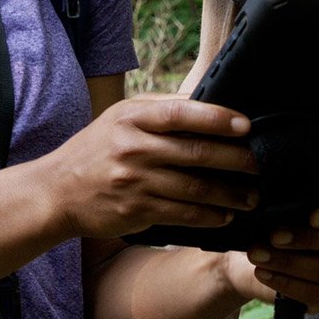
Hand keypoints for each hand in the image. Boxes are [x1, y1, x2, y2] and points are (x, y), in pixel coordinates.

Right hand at [39, 97, 261, 238]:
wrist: (57, 191)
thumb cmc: (98, 148)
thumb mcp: (122, 117)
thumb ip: (162, 109)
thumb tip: (211, 103)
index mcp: (133, 117)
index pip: (180, 113)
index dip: (216, 118)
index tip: (246, 125)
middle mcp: (133, 147)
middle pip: (195, 152)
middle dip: (236, 160)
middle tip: (261, 165)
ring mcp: (134, 181)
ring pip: (194, 189)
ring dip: (229, 194)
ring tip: (252, 197)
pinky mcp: (136, 210)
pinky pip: (182, 214)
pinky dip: (208, 216)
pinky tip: (225, 216)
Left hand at [226, 187, 318, 311]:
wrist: (267, 256)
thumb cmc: (283, 224)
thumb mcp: (289, 209)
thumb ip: (293, 203)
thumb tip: (275, 202)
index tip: (311, 217)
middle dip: (307, 239)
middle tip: (274, 236)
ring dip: (290, 263)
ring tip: (259, 255)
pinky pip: (316, 293)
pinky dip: (286, 283)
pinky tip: (265, 273)